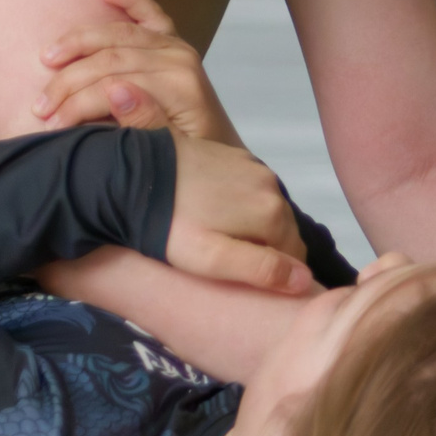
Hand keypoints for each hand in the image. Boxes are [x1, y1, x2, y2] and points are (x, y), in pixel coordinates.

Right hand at [35, 0, 236, 143]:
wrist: (222, 152)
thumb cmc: (196, 159)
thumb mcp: (173, 154)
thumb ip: (147, 124)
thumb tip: (116, 91)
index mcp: (179, 87)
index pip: (113, 85)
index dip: (76, 104)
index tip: (49, 125)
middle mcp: (179, 59)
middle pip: (110, 58)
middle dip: (68, 80)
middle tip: (39, 105)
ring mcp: (176, 46)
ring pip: (118, 33)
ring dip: (78, 41)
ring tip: (47, 57)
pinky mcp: (173, 41)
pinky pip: (149, 11)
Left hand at [165, 132, 314, 295]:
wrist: (131, 176)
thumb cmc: (170, 227)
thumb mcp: (212, 260)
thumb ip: (261, 270)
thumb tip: (305, 280)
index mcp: (272, 212)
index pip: (295, 255)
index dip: (274, 274)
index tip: (245, 281)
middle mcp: (270, 184)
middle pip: (283, 229)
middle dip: (265, 248)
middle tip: (227, 262)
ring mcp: (252, 165)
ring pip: (267, 208)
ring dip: (253, 225)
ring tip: (217, 238)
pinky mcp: (233, 154)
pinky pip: (250, 187)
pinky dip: (240, 202)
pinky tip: (212, 211)